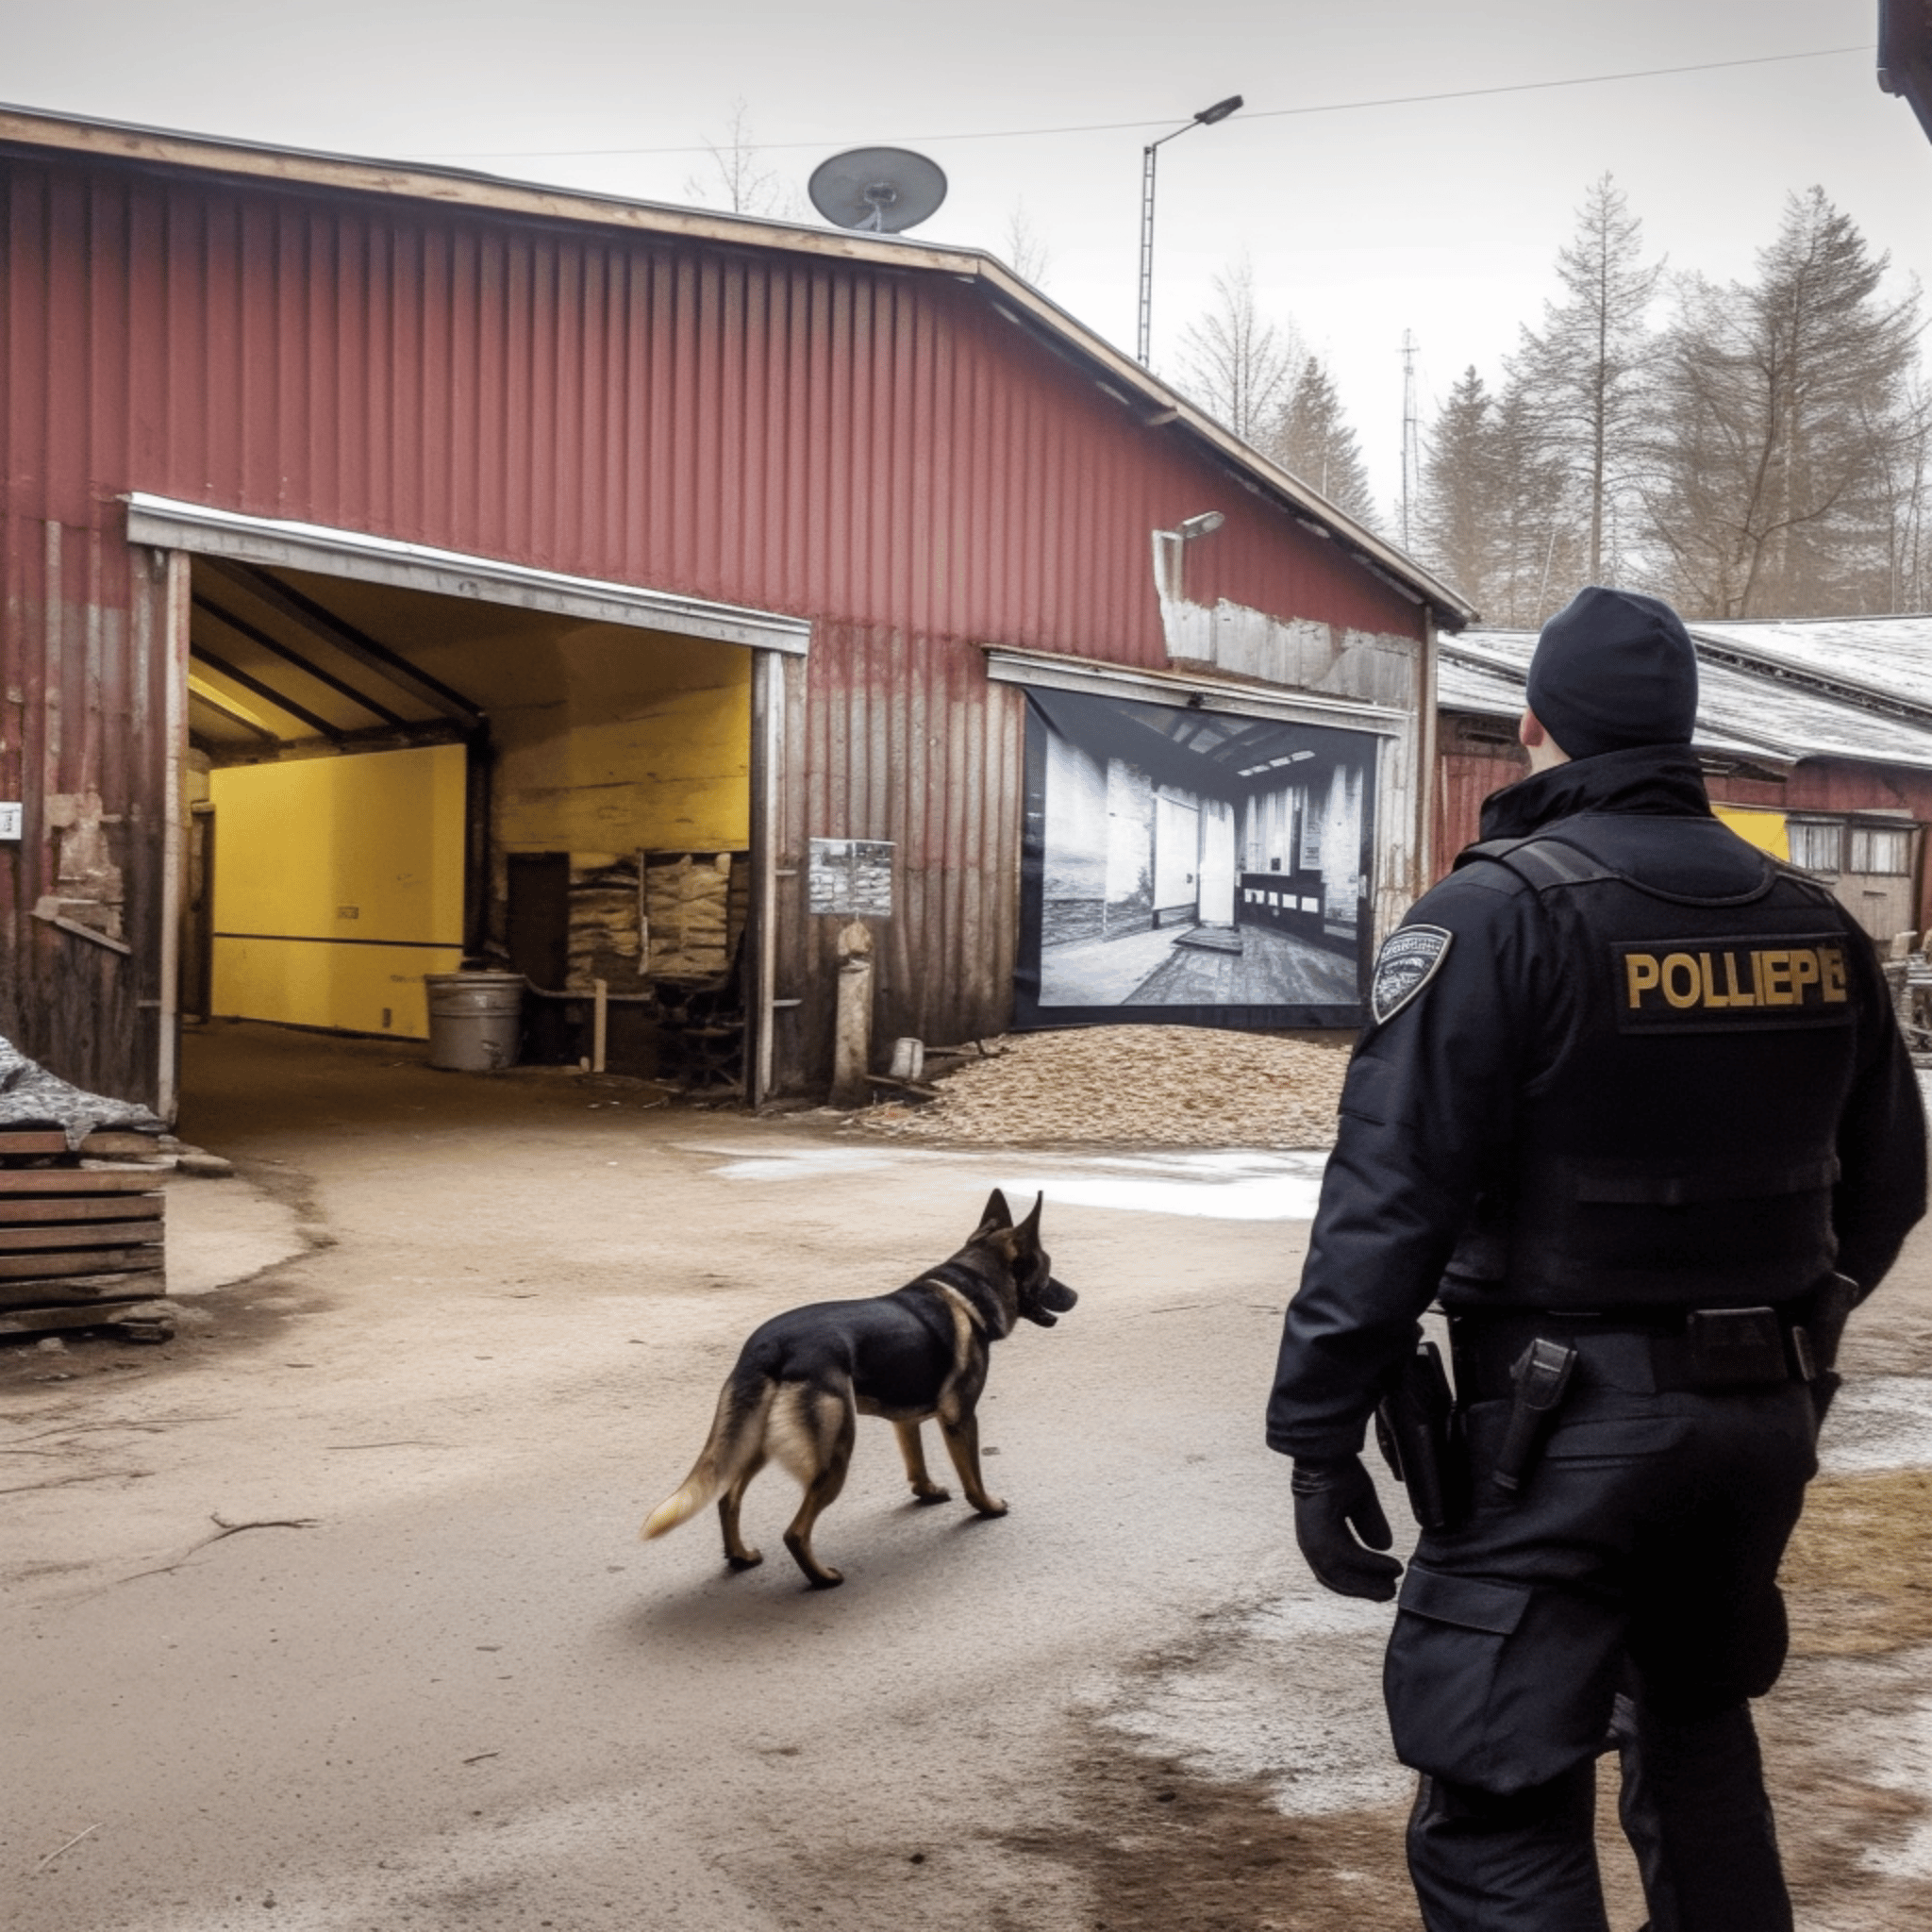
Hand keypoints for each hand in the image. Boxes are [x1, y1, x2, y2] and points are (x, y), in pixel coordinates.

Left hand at [1291, 1455, 1402, 1600]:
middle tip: (1389, 1594)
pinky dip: (1371, 1564)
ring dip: (1368, 1583)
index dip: (1358, 1583)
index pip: (1336, 1572)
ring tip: (1392, 1586)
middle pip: (1337, 1580)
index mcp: (1319, 1536)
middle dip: (1364, 1589)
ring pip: (1341, 1574)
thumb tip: (1384, 1546)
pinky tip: (1392, 1565)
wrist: (1325, 1450)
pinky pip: (1349, 1557)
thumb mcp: (1359, 1502)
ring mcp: (1313, 1538)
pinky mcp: (1321, 1531)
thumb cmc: (1337, 1471)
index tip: (1381, 1586)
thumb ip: (1369, 1524)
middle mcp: (1312, 1542)